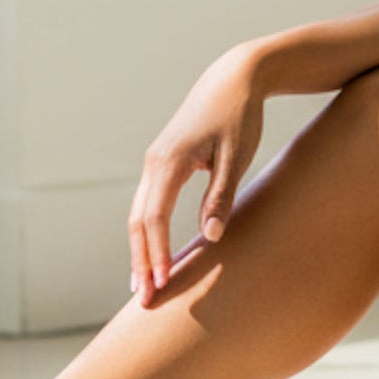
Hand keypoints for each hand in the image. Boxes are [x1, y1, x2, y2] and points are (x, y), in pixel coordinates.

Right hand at [130, 44, 269, 307]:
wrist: (233, 79)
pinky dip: (147, 233)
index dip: (156, 253)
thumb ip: (221, 197)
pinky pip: (148, 204)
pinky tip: (153, 254)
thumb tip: (211, 237)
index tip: (161, 284)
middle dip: (139, 261)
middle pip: (137, 221)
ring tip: (143, 286)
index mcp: (170, 162)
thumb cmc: (240, 116)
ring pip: (139, 214)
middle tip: (143, 300)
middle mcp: (154, 163)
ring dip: (140, 250)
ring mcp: (155, 162)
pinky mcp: (162, 162)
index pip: (154, 218)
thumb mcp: (237, 157)